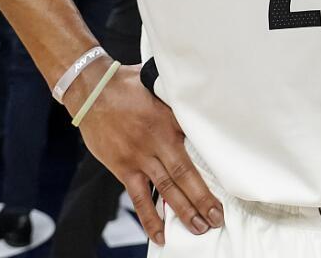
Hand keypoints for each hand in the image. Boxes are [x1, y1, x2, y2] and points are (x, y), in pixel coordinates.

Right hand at [74, 65, 223, 245]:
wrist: (91, 89)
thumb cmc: (127, 85)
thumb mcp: (158, 88)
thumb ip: (177, 103)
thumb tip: (198, 104)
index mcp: (169, 120)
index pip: (197, 146)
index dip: (212, 166)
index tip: (228, 182)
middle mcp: (156, 142)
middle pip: (184, 175)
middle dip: (202, 199)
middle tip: (216, 218)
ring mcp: (139, 157)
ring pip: (165, 189)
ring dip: (183, 211)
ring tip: (198, 228)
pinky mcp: (123, 167)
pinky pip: (138, 197)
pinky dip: (150, 218)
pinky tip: (160, 235)